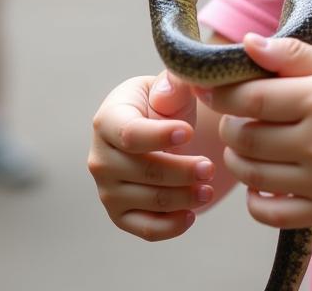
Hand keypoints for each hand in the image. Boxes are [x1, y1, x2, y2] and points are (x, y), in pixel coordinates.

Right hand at [88, 72, 215, 240]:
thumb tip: (165, 97)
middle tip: (210, 168)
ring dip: (182, 198)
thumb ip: (172, 83)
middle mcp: (101, 157)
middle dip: (180, 170)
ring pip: (148, 199)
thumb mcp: (170, 86)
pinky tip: (191, 215)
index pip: (130, 133)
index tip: (189, 132)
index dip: (159, 135)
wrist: (160, 128)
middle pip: (143, 170)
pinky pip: (144, 228)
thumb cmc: (165, 104)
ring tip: (208, 189)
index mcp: (109, 119)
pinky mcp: (121, 214)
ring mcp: (108, 189)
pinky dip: (169, 227)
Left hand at [203, 34, 311, 228]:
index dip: (224, 94)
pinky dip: (255, 200)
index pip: (250, 98)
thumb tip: (249, 43)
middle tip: (238, 118)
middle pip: (245, 137)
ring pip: (253, 175)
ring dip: (239, 159)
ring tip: (250, 145)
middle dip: (230, 126)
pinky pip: (271, 213)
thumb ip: (297, 55)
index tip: (216, 90)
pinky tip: (265, 181)